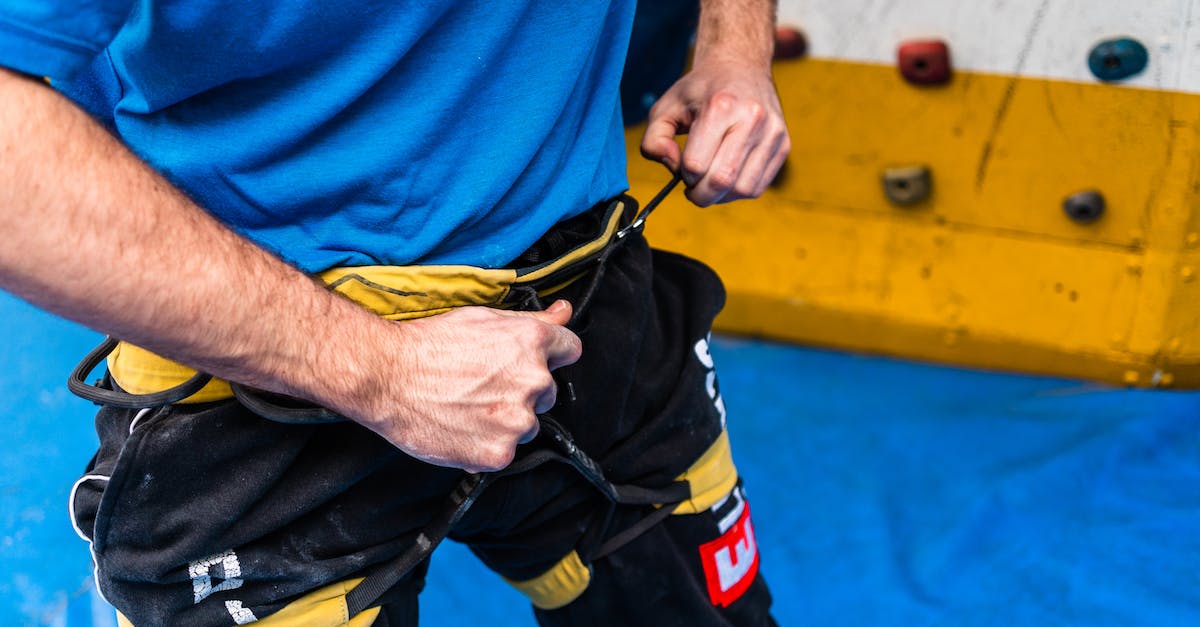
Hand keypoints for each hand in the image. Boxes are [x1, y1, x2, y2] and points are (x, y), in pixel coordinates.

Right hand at [337, 300, 581, 472]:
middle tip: (484, 387)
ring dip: (506, 420)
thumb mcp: (485, 318)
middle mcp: (534, 380)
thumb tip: (563, 311)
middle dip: (523, 391)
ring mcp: (518, 419)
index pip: (570, 350)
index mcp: (533, 343)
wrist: (388, 375)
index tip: (533, 362)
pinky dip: (486, 445)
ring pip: (527, 425)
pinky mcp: (499, 451)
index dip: (551, 356)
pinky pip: (504, 451)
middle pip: (547, 392)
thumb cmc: (430, 344)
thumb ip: (534, 320)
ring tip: (468, 407)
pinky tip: (462, 427)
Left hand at [641, 56, 789, 206]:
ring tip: (710, 181)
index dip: (683, 174)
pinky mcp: (783, 145)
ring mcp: (772, 133)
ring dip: (720, 196)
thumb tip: (674, 169)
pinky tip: (728, 177)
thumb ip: (653, 141)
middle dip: (700, 194)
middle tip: (692, 187)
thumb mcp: (665, 107)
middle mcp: (752, 118)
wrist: (741, 66)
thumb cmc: (700, 91)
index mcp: (720, 106)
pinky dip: (738, 191)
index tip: (682, 167)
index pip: (696, 164)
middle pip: (721, 181)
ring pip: (742, 190)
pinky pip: (758, 187)